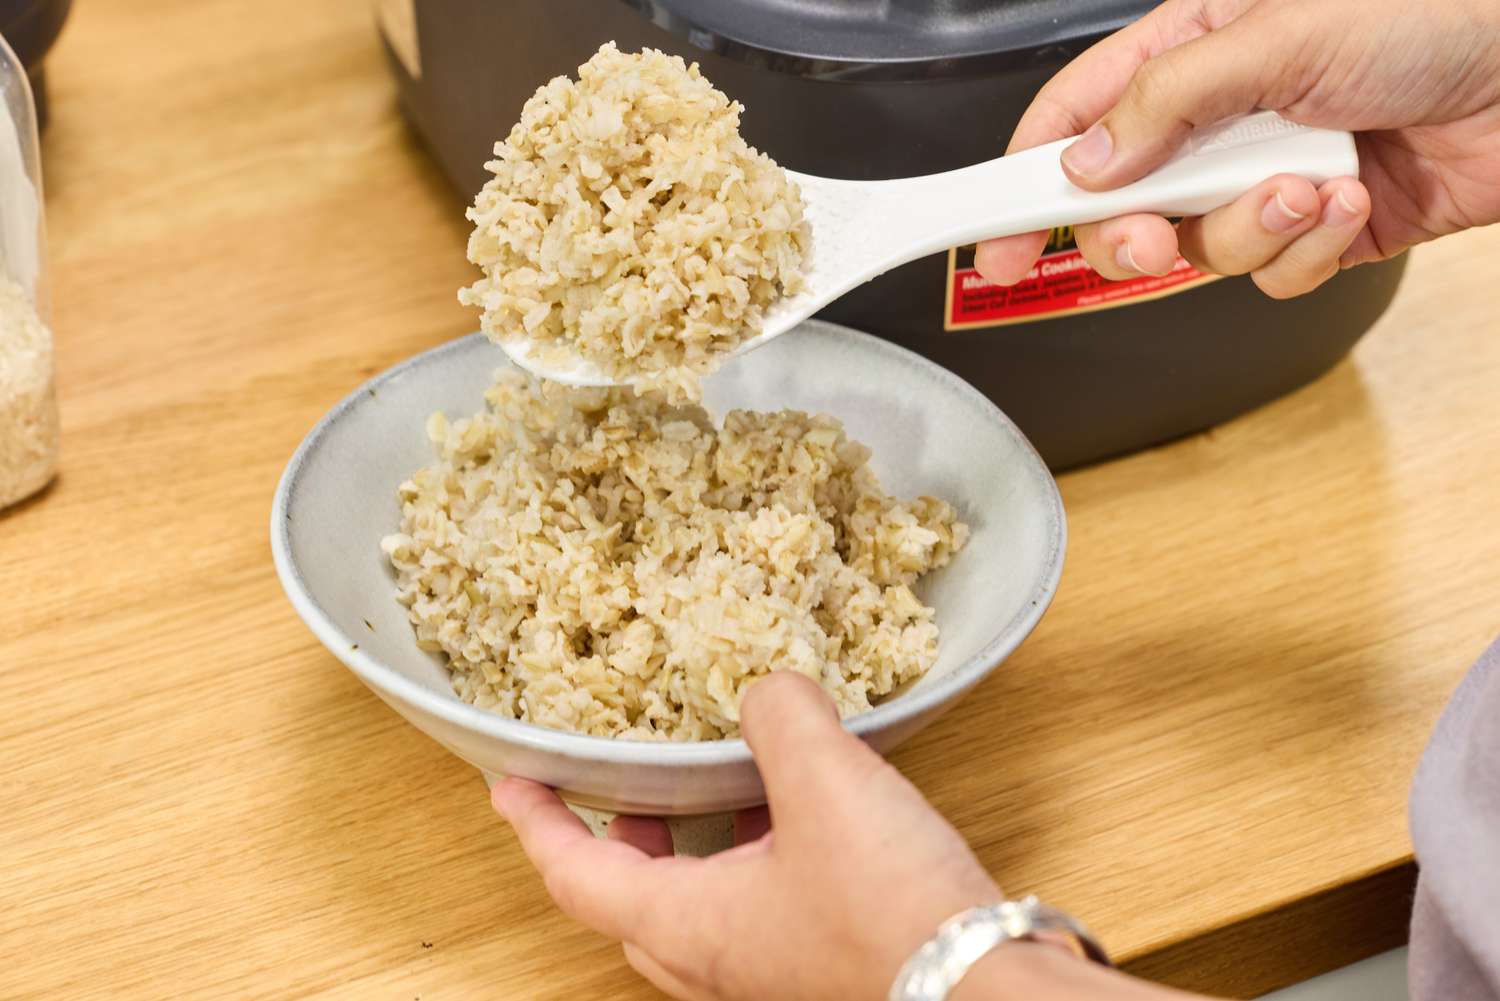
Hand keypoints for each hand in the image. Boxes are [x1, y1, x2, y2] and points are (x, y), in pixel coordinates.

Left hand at [492, 673, 1005, 1000]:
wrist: (985, 989)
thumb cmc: (890, 909)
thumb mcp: (823, 779)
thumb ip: (780, 716)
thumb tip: (767, 688)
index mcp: (688, 924)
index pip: (575, 874)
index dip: (537, 823)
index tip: (509, 784)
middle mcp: (717, 964)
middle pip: (632, 904)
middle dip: (617, 842)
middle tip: (623, 793)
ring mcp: (769, 976)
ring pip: (699, 913)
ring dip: (691, 854)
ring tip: (720, 792)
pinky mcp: (821, 972)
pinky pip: (760, 916)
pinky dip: (755, 865)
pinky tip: (805, 820)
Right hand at [974, 0, 1499, 298]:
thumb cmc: (1436, 9)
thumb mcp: (1278, 33)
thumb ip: (1167, 102)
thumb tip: (1088, 162)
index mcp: (1193, 51)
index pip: (1076, 123)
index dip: (1022, 185)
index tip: (992, 244)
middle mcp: (1221, 121)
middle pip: (1123, 206)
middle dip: (1134, 235)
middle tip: (1148, 237)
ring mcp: (1267, 178)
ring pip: (1200, 248)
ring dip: (1250, 230)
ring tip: (1310, 187)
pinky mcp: (1318, 230)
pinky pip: (1272, 272)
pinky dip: (1307, 250)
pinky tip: (1351, 203)